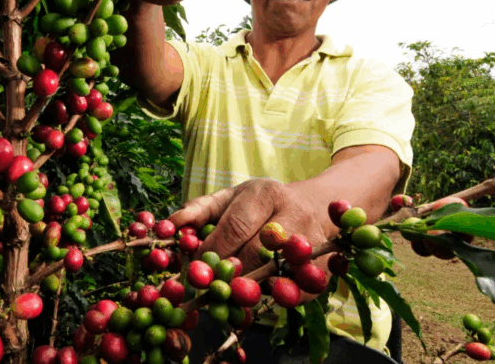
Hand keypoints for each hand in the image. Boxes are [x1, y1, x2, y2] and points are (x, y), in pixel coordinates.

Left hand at [168, 178, 332, 304]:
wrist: (314, 206)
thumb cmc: (262, 205)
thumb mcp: (231, 198)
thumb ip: (199, 210)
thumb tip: (169, 225)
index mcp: (265, 194)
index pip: (235, 228)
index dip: (212, 252)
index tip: (193, 269)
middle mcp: (293, 214)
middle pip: (255, 254)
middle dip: (227, 274)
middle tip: (207, 288)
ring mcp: (313, 242)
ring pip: (276, 275)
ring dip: (249, 290)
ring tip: (228, 296)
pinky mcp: (324, 268)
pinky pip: (297, 292)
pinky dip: (274, 300)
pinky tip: (256, 298)